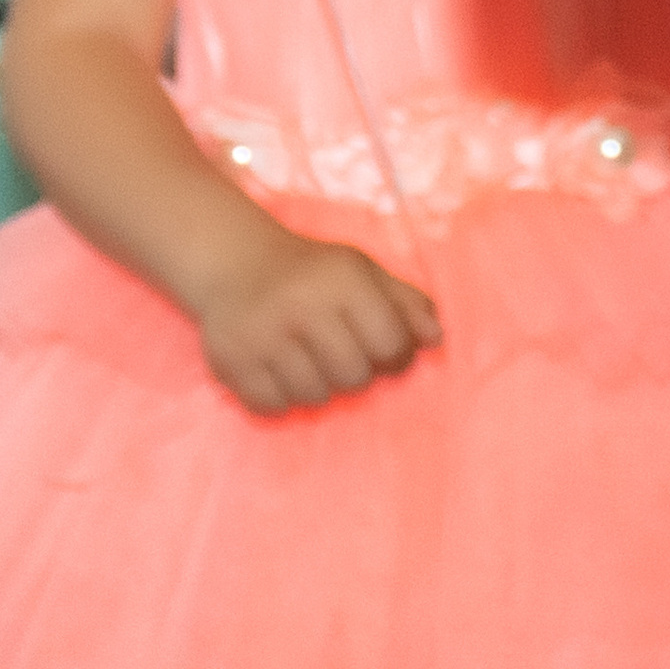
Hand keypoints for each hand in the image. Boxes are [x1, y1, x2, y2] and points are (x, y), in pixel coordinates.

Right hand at [194, 218, 441, 415]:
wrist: (234, 261)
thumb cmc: (311, 271)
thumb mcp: (362, 271)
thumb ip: (404, 302)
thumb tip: (436, 340)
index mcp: (342, 282)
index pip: (389, 343)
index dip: (395, 354)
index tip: (384, 349)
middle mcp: (303, 308)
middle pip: (354, 377)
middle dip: (356, 373)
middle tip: (342, 354)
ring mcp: (264, 337)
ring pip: (315, 397)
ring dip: (319, 386)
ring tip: (309, 360)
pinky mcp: (233, 362)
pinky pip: (274, 407)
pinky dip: (283, 398)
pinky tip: (281, 371)